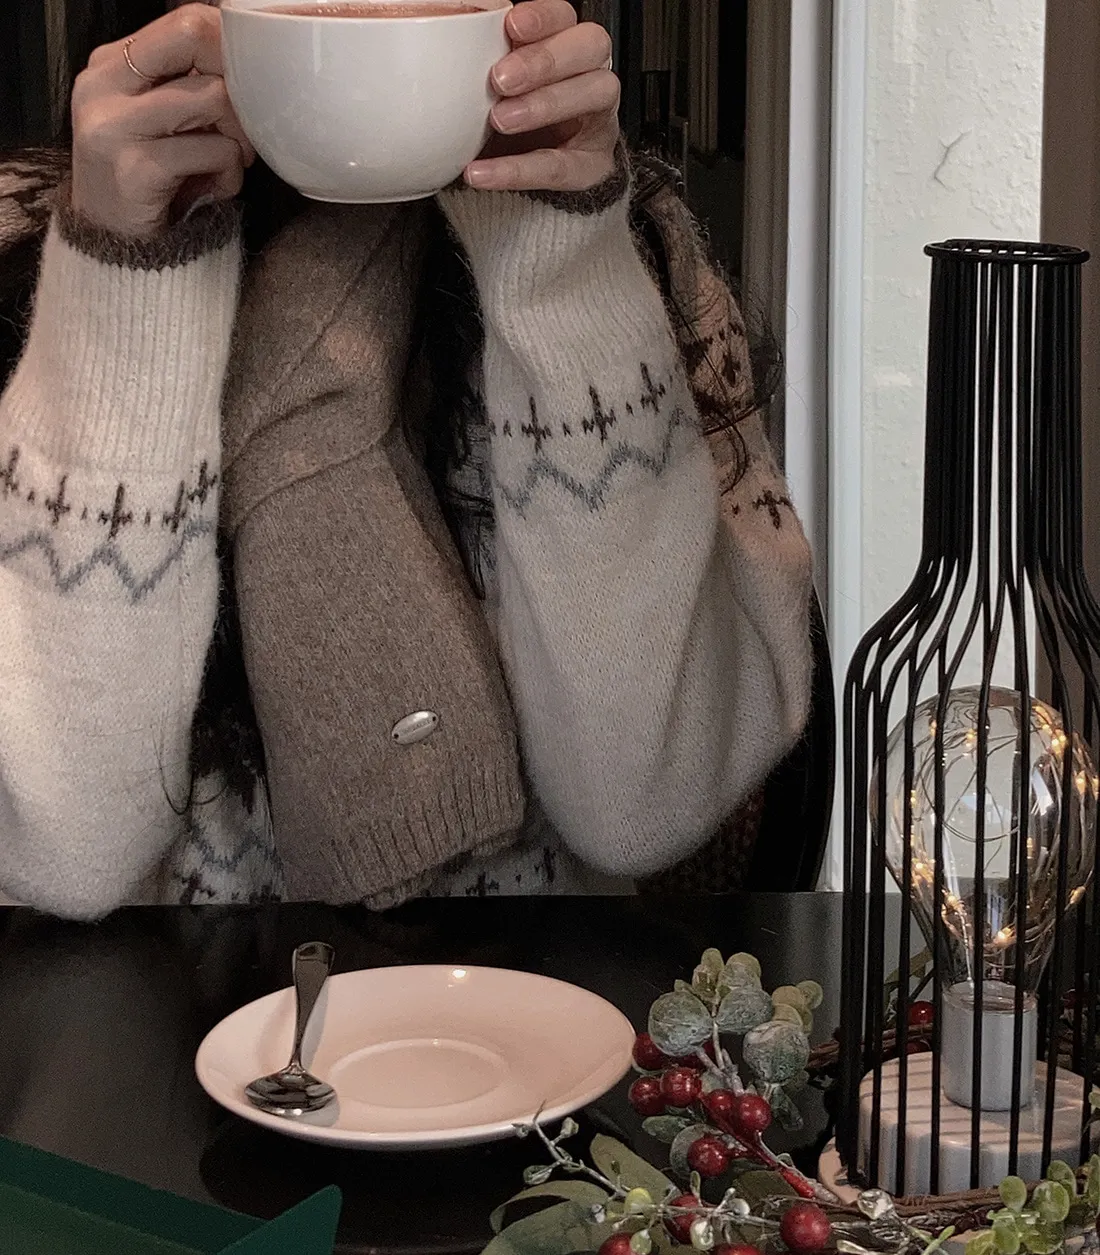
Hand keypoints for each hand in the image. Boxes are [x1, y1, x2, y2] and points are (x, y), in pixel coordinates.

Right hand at [71, 3, 253, 237]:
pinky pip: (215, 152)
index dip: (228, 46)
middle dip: (234, 78)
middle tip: (241, 123)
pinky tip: (214, 188)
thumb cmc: (152, 181)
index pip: (183, 20)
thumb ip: (188, 83)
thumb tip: (247, 57)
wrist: (117, 251)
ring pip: (214, 97)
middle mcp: (104, 86)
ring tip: (227, 162)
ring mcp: (114, 126)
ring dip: (238, 137)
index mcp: (110, 64)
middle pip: (194, 37)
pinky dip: (230, 174)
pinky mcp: (136, 169)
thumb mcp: (160, 120)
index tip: (247, 84)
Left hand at [466, 0, 619, 193]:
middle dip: (544, 60)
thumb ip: (483, 62)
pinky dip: (519, 170)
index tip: (511, 26)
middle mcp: (591, 73)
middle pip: (591, 46)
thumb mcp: (494, 86)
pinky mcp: (593, 164)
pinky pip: (562, 166)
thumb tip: (440, 44)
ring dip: (544, 105)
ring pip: (596, 93)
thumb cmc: (509, 118)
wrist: (525, 176)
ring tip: (498, 121)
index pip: (566, 17)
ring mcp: (600, 118)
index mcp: (566, 45)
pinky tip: (483, 173)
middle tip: (500, 80)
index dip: (543, 17)